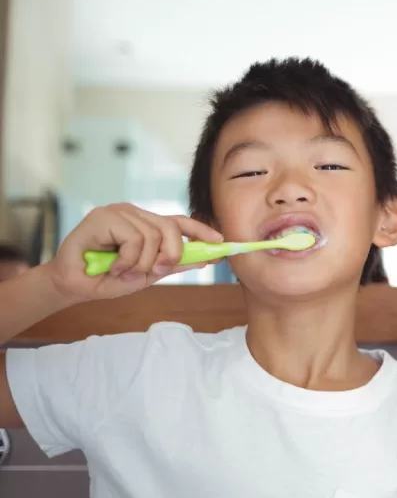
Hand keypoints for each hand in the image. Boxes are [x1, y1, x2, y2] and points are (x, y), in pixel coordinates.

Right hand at [43, 203, 223, 303]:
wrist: (75, 286)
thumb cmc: (108, 278)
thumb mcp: (148, 274)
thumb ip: (173, 264)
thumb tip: (203, 259)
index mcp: (145, 224)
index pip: (178, 221)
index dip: (200, 230)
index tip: (220, 242)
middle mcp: (134, 214)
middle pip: (170, 228)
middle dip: (170, 254)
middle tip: (156, 271)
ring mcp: (118, 212)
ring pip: (153, 236)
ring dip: (141, 263)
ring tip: (123, 271)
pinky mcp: (103, 216)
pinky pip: (133, 238)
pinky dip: (127, 259)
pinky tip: (113, 266)